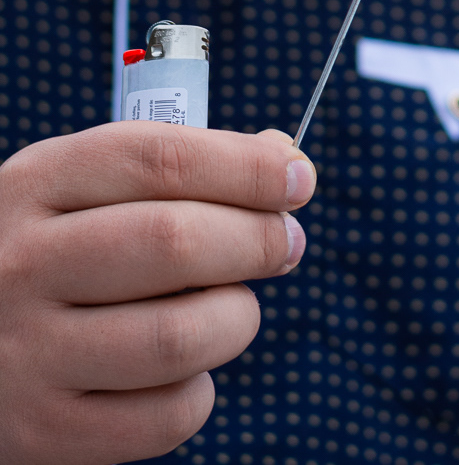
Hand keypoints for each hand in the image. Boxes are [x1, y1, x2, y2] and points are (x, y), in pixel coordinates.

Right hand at [0, 122, 315, 464]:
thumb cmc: (46, 251)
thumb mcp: (79, 187)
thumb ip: (176, 167)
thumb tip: (283, 161)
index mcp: (38, 183)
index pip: (162, 159)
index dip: (248, 167)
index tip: (298, 178)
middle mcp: (24, 264)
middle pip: (176, 243)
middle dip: (258, 240)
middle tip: (285, 244)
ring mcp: (27, 353)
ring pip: (178, 337)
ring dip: (236, 318)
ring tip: (234, 308)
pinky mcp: (42, 432)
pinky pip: (161, 418)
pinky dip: (198, 392)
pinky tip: (187, 369)